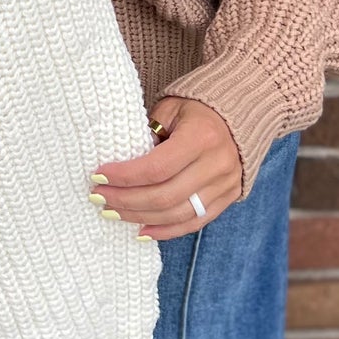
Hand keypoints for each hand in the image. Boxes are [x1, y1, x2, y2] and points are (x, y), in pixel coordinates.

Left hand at [89, 97, 243, 240]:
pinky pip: (194, 223)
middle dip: (126, 200)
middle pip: (165, 196)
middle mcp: (217, 165)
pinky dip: (166, 230)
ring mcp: (225, 185)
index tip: (98, 176)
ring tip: (112, 212)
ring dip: (140, 217)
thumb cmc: (196, 108)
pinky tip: (141, 230)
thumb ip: (148, 135)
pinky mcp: (227, 198)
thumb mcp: (170, 110)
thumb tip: (121, 164)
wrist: (240, 114)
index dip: (124, 176)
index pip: (156, 168)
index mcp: (202, 137)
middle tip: (98, 197)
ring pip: (177, 214)